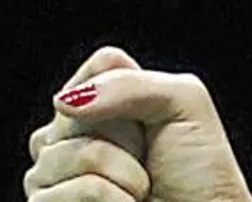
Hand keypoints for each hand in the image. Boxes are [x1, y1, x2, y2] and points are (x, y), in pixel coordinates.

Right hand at [25, 46, 251, 201]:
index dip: (133, 90)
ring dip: (123, 173)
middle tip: (149, 157)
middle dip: (128, 135)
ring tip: (141, 189)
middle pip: (73, 107)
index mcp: (104, 103)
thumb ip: (127, 84)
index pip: (102, 63)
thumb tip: (64, 101)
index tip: (155, 119)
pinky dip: (113, 200)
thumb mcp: (182, 103)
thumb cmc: (200, 172)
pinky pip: (70, 191)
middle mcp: (70, 135)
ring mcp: (52, 176)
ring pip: (66, 153)